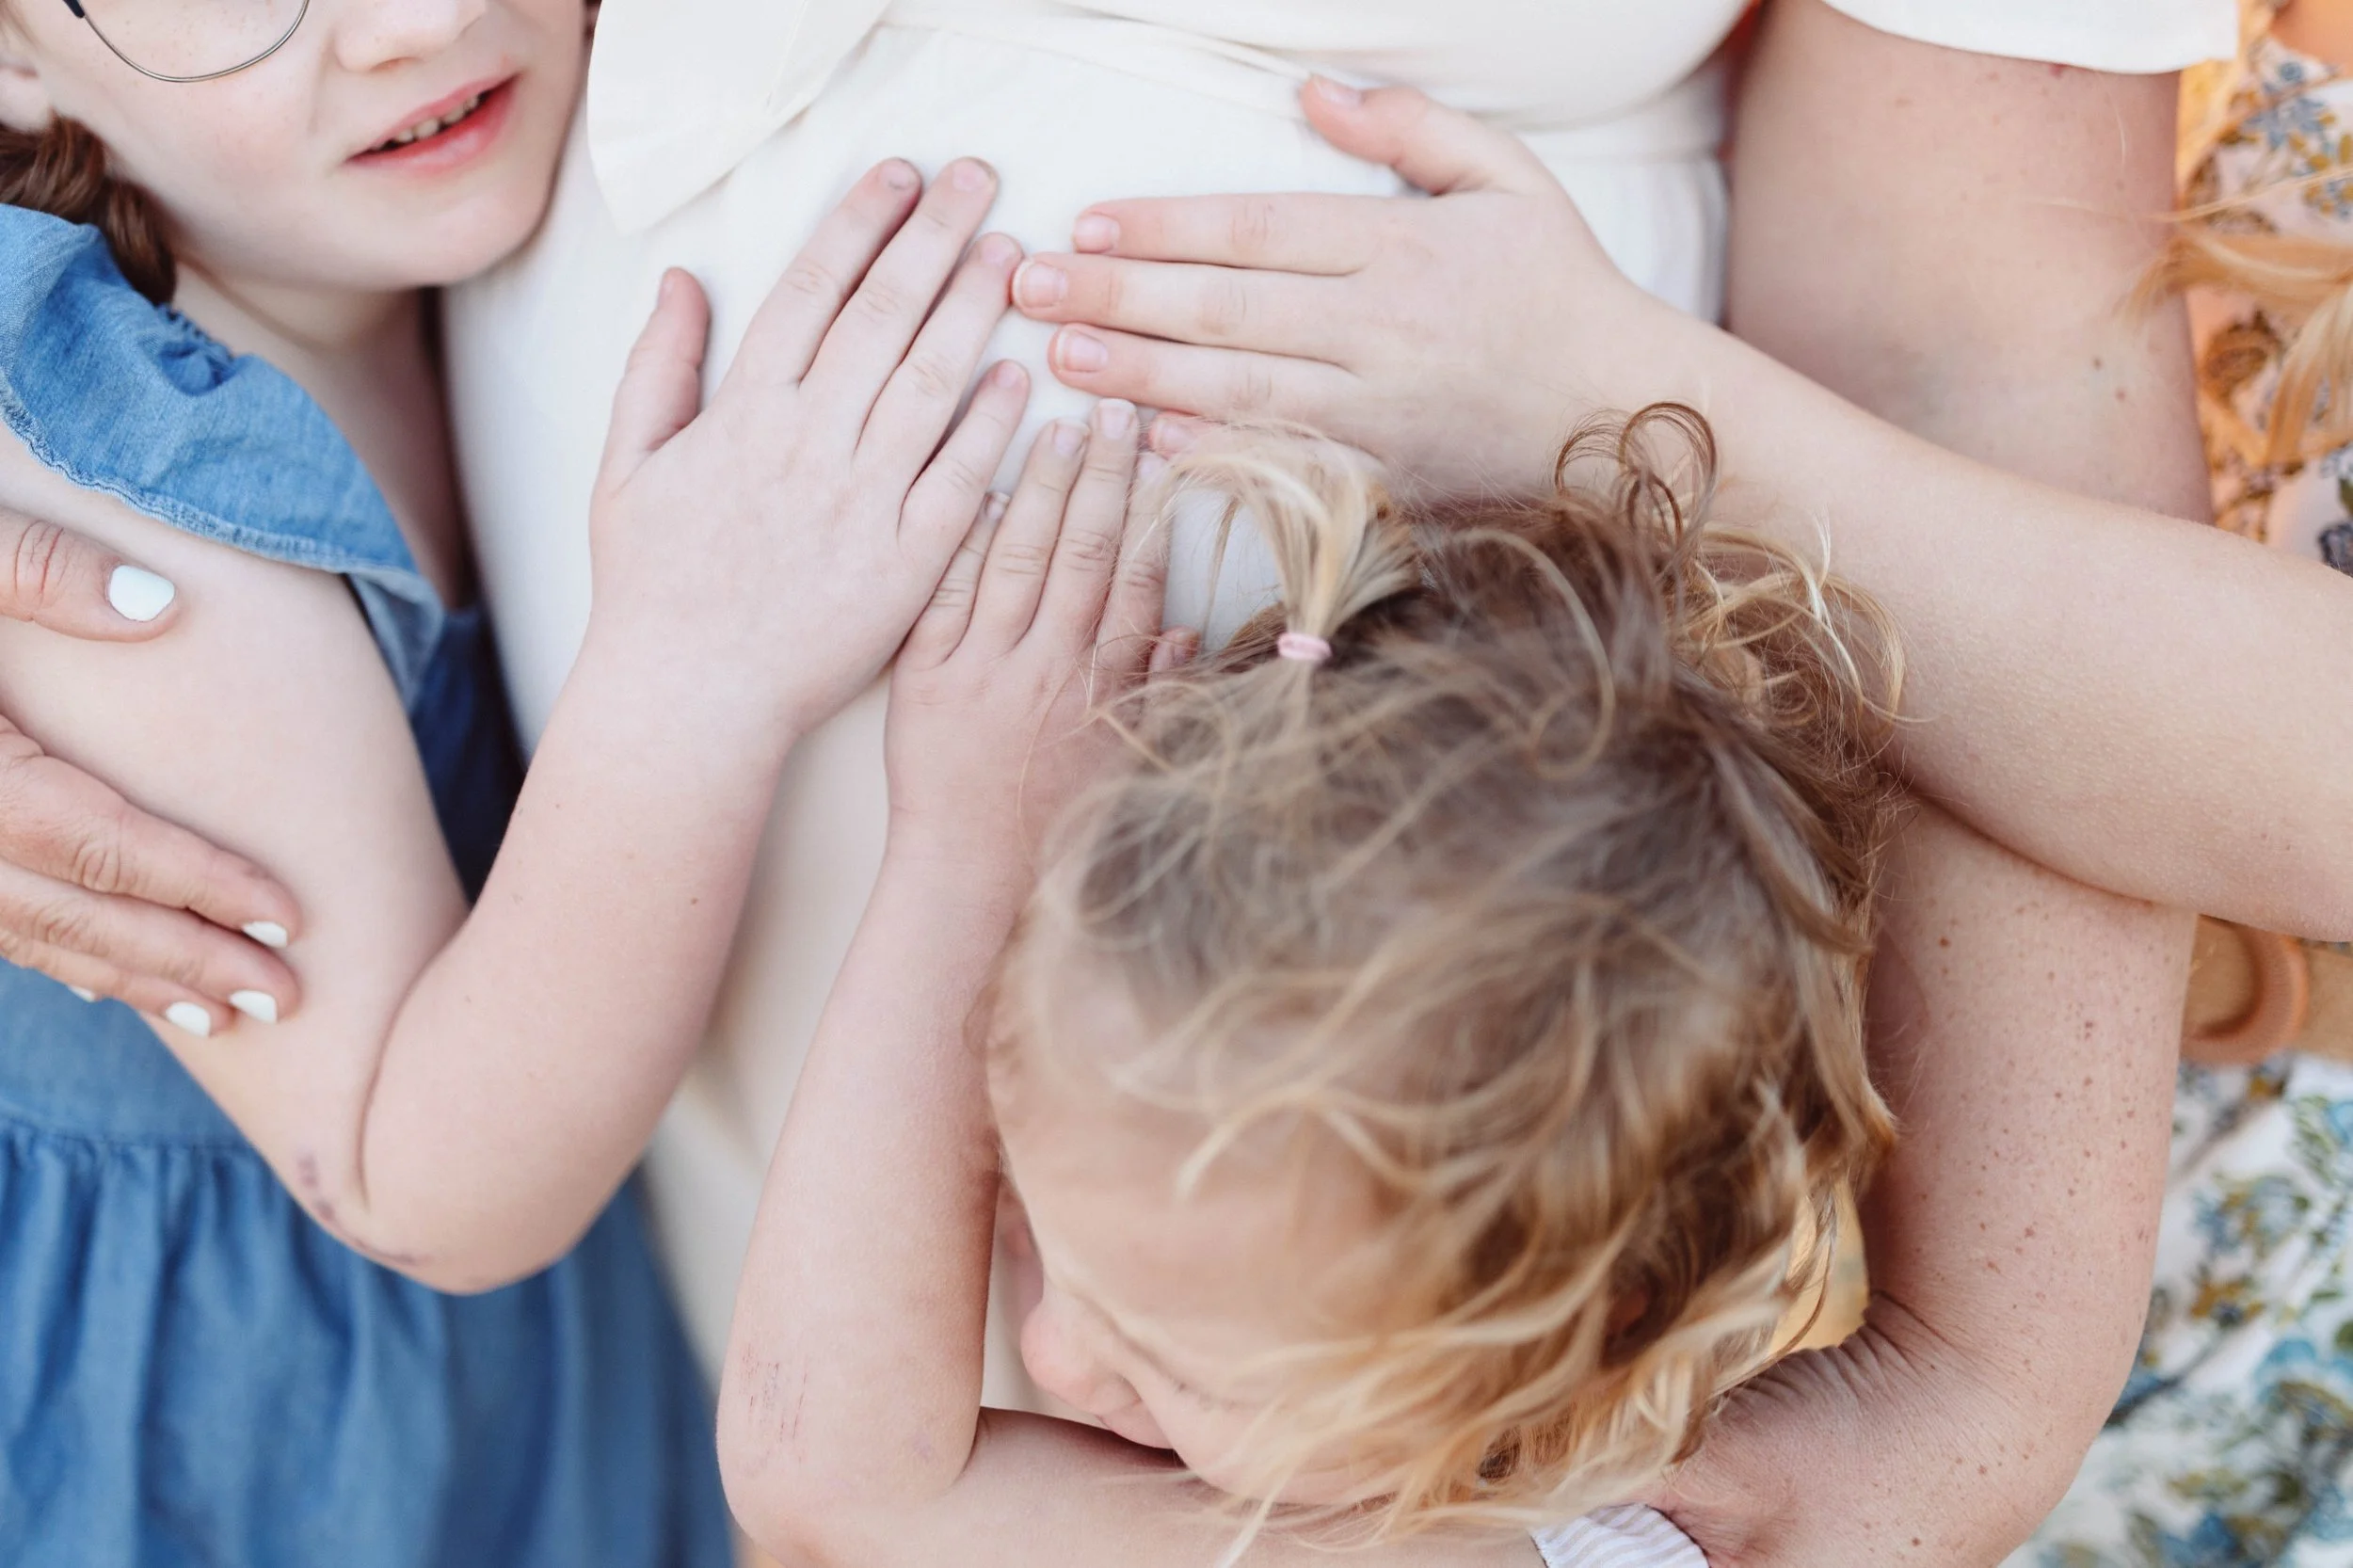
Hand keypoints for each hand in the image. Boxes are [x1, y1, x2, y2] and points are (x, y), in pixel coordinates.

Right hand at [0, 504, 299, 1033]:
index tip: (292, 920)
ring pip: (28, 937)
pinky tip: (110, 977)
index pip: (100, 843)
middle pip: (75, 915)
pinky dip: (56, 955)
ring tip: (221, 1014)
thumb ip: (39, 567)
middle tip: (286, 1001)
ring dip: (128, 979)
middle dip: (185, 963)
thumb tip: (163, 605)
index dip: (200, 886)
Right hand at [591, 158, 1031, 748]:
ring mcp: (861, 502)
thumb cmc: (652, 586)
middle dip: (934, 237)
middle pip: (883, 315)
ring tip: (1014, 253)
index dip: (861, 223)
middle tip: (981, 179)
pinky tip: (1023, 375)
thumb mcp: (628, 465)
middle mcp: (808, 443)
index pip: (813, 289)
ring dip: (973, 311)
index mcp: (743, 412)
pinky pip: (959, 480)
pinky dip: (991, 427)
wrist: (690, 696)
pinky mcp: (905, 563)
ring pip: (929, 384)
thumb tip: (681, 280)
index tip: (901, 175)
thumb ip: (658, 367)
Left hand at [885, 398, 1179, 883]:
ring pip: (1019, 557)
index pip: (1134, 582)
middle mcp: (1046, 668)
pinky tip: (978, 487)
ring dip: (1040, 487)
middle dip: (1102, 476)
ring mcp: (983, 666)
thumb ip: (1154, 693)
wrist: (969, 876)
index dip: (1149, 514)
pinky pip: (949, 591)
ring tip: (1056, 426)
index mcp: (1100, 688)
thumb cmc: (1050, 825)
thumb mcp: (1120, 763)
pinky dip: (967, 538)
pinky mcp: (926, 675)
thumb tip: (1183, 628)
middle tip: (1114, 412)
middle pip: (1082, 551)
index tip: (1160, 458)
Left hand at [1008, 81, 1654, 493]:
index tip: (1087, 224)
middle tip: (1028, 290)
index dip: (1165, 228)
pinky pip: (1283, 464)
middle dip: (1118, 299)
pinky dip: (1213, 454)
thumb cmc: (1560, 286)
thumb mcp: (1506, 178)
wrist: (1627, 414)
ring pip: (1237, 390)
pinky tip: (1144, 441)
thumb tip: (1309, 90)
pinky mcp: (1385, 476)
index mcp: (1402, 247)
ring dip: (1138, 376)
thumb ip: (1408, 127)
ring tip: (1058, 360)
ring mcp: (1379, 410)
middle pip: (1227, 310)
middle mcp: (1382, 330)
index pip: (1258, 230)